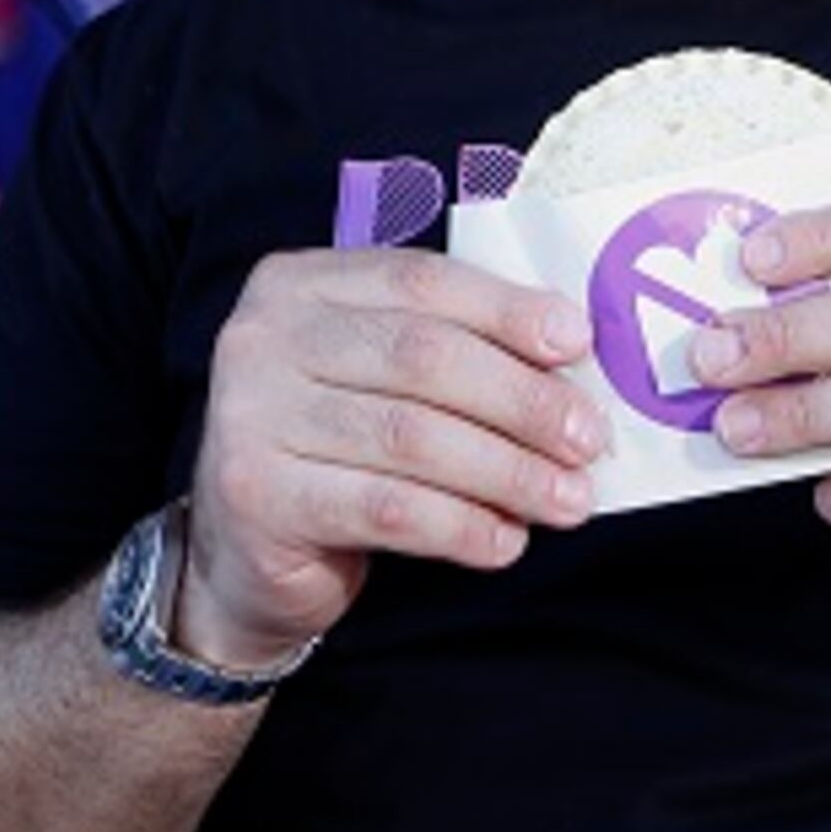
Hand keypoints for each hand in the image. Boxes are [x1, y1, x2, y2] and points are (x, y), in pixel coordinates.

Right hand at [182, 249, 609, 668]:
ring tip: (567, 499)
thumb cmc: (336, 449)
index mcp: (299, 283)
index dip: (506, 310)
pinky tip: (505, 541)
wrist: (244, 551)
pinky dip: (461, 527)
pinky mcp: (258, 497)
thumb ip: (453, 347)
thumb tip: (570, 351)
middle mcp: (262, 337)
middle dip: (520, 399)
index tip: (577, 345)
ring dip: (507, 472)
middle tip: (586, 439)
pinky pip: (387, 509)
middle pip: (422, 356)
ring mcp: (250, 416)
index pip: (419, 280)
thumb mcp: (379, 376)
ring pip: (411, 437)